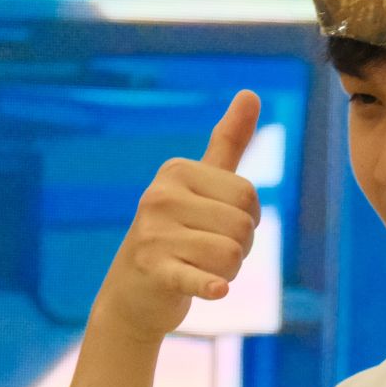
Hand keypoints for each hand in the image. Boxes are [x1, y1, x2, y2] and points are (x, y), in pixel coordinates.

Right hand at [94, 91, 262, 341]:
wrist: (133, 294)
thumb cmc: (178, 234)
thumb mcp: (200, 185)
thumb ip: (228, 142)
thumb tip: (252, 92)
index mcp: (176, 171)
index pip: (248, 196)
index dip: (246, 220)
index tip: (215, 227)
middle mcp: (159, 195)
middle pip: (243, 226)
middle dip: (239, 248)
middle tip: (206, 252)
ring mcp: (153, 233)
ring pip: (232, 256)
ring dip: (227, 271)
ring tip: (196, 268)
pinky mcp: (154, 270)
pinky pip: (199, 277)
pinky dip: (211, 286)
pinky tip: (218, 291)